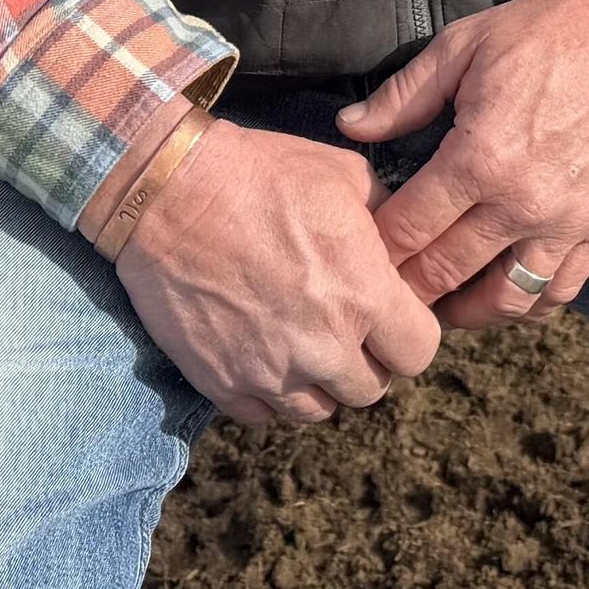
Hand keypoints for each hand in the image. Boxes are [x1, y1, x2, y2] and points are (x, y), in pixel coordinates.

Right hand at [106, 117, 441, 426]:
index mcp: (364, 296)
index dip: (407, 333)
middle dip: (364, 360)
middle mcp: (324, 346)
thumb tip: (403, 243)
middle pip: (369, 389)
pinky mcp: (221, 383)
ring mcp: (270, 372)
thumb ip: (387, 220)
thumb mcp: (345, 175)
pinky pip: (261, 415)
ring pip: (317, 411)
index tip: (389, 315)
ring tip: (300, 343)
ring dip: (317, 383)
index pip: (418, 353)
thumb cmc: (261, 173)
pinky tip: (260, 353)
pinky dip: (266, 393)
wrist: (170, 191)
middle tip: (343, 328)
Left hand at [344, 0, 588, 329]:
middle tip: (382, 292)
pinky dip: (528, 306)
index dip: (375, 248)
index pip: (409, 228)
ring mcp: (566, 221)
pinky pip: (561, 289)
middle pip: (447, 272)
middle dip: (407, 289)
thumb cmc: (545, 32)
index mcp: (480, 157)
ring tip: (441, 305)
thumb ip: (403, 96)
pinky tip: (504, 297)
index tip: (357, 254)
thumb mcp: (463, 46)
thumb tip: (349, 127)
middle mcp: (522, 202)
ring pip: (505, 298)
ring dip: (465, 312)